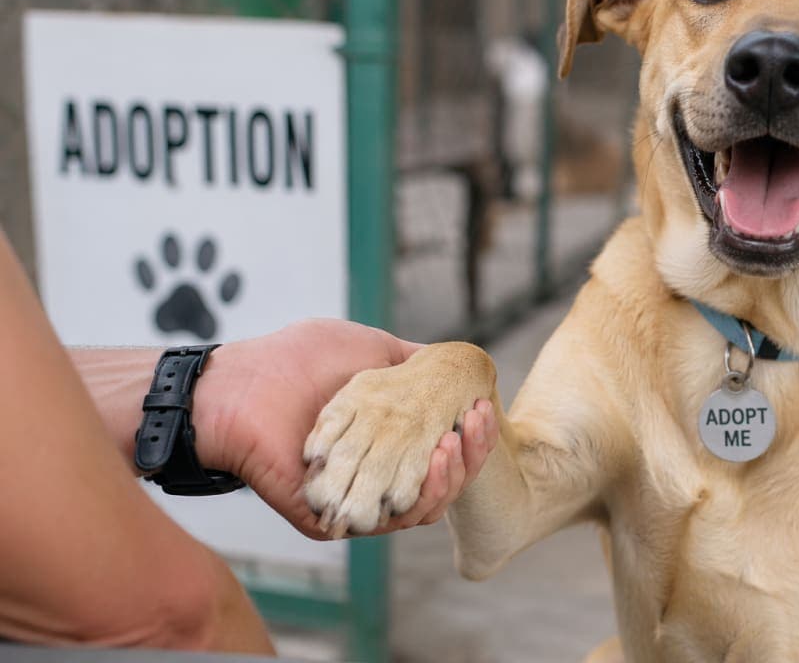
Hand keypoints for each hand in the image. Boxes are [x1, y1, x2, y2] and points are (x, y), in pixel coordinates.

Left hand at [192, 319, 498, 538]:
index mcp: (383, 441)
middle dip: (471, 453)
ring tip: (455, 441)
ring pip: (425, 505)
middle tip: (479, 421)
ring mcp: (355, 498)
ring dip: (453, 474)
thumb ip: (410, 362)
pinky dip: (423, 495)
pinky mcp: (333, 521)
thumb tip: (460, 365)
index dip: (470, 434)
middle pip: (442, 481)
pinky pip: (392, 522)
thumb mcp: (368, 350)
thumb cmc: (296, 360)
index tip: (484, 407)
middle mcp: (372, 473)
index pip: (440, 450)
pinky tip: (434, 459)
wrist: (240, 387)